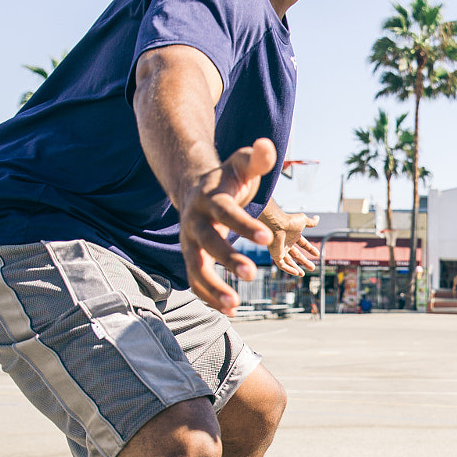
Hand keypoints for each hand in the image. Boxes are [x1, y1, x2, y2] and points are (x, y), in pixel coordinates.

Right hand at [177, 138, 274, 315]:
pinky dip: (209, 297)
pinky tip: (230, 310)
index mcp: (209, 199)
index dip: (244, 224)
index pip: (226, 212)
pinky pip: (195, 281)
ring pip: (195, 268)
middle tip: (251, 273)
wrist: (195, 188)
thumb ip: (257, 159)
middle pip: (206, 242)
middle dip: (227, 258)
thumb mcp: (241, 165)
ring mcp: (189, 242)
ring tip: (235, 305)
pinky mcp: (191, 257)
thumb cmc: (227, 179)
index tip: (267, 237)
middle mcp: (194, 221)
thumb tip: (267, 146)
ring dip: (213, 288)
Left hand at [264, 208, 319, 276]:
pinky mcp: (275, 254)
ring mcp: (280, 249)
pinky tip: (296, 273)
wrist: (276, 224)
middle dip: (304, 261)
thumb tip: (317, 218)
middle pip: (296, 254)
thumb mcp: (303, 221)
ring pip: (288, 261)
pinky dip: (288, 269)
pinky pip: (281, 265)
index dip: (310, 249)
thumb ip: (311, 222)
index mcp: (293, 235)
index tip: (317, 254)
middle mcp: (286, 243)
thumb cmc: (289, 221)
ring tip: (303, 274)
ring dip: (296, 268)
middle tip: (312, 268)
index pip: (303, 244)